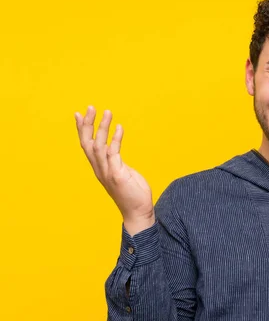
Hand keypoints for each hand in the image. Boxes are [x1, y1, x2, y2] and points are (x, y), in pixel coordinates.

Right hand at [75, 106, 154, 234]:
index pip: (87, 146)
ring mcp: (108, 172)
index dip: (83, 130)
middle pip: (88, 143)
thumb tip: (115, 152)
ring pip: (99, 146)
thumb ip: (116, 162)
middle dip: (88, 124)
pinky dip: (116, 139)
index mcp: (100, 168)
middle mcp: (100, 169)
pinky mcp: (117, 175)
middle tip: (91, 107)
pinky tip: (119, 127)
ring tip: (107, 112)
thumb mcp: (122, 173)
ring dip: (102, 128)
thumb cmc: (132, 193)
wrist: (138, 213)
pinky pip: (114, 153)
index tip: (80, 114)